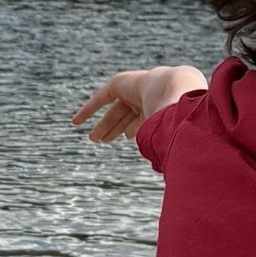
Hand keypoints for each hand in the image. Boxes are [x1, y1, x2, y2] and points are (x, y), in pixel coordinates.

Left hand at [72, 65, 205, 142]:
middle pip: (125, 116)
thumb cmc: (179, 116)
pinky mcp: (119, 84)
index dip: (133, 128)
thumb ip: (169, 149)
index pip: (142, 119)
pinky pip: (101, 98)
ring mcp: (133, 90)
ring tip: (93, 139)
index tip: (128, 138)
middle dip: (113, 129)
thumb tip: (176, 173)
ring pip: (114, 111)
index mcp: (160, 107)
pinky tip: (76, 122)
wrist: (177, 89)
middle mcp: (146, 97)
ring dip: (103, 125)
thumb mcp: (172, 137)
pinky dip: (88, 110)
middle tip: (101, 141)